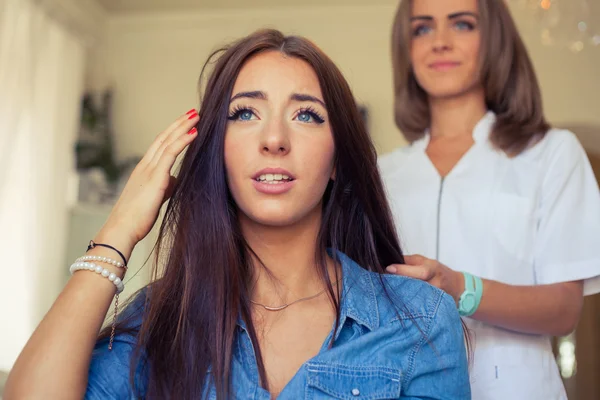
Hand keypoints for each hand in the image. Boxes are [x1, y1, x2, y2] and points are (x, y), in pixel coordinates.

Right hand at [95, 109, 198, 254]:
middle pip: (163, 138)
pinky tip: (194, 133)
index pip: (159, 145)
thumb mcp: (154, 198)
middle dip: (178, 123)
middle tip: (192, 112)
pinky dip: (183, 140)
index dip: (172, 132)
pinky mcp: (155, 177)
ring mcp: (148, 169)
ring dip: (182, 127)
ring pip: (167, 141)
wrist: (122, 229)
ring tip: (195, 116)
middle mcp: (144, 166)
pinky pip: (170, 153)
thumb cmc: (136, 218)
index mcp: (143, 170)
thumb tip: (175, 179)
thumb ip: (164, 185)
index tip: (184, 123)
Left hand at [386, 255, 463, 303]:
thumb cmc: (437, 271)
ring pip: (415, 297)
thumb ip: (408, 261)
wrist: (457, 287)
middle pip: (416, 285)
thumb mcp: (425, 261)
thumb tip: (389, 260)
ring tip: (389, 290)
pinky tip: (398, 301)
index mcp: (433, 269)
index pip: (420, 271)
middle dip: (399, 283)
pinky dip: (407, 303)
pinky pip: (418, 306)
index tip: (388, 268)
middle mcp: (436, 284)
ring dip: (401, 294)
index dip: (403, 270)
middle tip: (384, 281)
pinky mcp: (434, 308)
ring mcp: (436, 298)